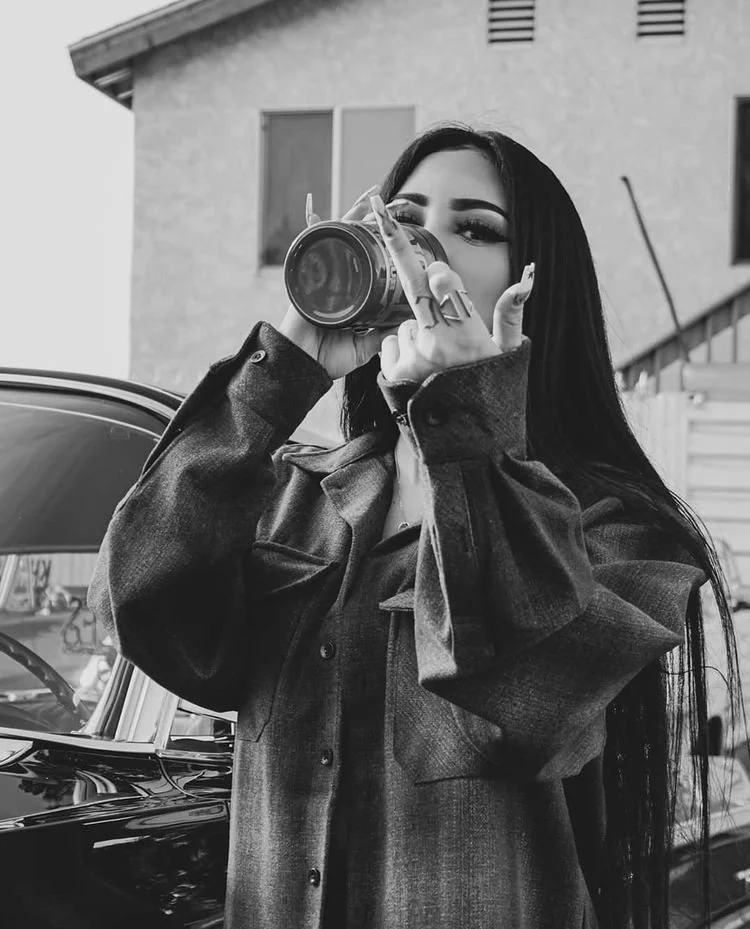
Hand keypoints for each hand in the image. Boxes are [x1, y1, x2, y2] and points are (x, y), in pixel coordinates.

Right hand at [278, 186, 398, 380]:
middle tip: (386, 203)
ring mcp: (321, 277)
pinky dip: (315, 227)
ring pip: (336, 238)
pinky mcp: (305, 278)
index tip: (400, 230)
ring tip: (367, 198)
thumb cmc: (328, 358)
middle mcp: (338, 281)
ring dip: (350, 217)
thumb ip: (383, 336)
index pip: (369, 261)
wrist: (303, 367)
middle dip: (368, 222)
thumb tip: (408, 327)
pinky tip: (321, 210)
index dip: (382, 245)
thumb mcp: (365, 346)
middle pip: (353, 242)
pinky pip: (310, 246)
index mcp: (352, 295)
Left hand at [369, 194, 534, 383]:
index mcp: (465, 333)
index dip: (440, 272)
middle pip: (411, 284)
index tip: (441, 271)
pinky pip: (391, 345)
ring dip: (417, 330)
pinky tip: (421, 369)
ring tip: (438, 360)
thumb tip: (527, 275)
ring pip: (405, 323)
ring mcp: (410, 358)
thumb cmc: (492, 390)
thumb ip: (512, 313)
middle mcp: (435, 342)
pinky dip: (403, 350)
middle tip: (377, 208)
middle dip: (396, 242)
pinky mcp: (393, 373)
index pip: (442, 281)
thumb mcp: (509, 353)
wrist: (464, 438)